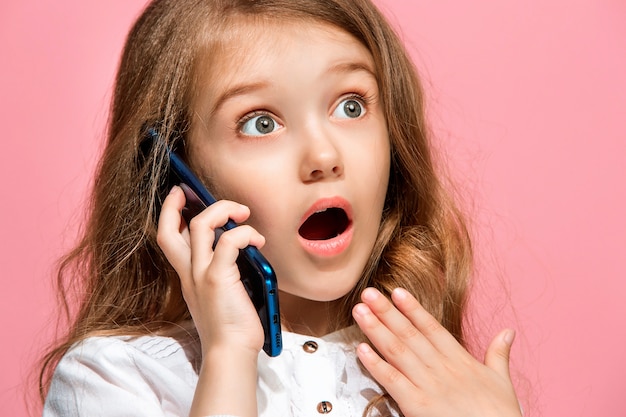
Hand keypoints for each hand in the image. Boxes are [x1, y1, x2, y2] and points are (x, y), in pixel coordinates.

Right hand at [157, 185, 264, 355]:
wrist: (231, 352)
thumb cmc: (232, 326)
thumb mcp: (220, 293)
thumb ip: (223, 269)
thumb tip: (241, 245)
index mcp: (188, 277)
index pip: (167, 240)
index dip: (169, 215)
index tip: (178, 198)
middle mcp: (189, 274)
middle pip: (170, 230)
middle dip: (175, 204)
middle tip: (189, 189)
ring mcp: (201, 275)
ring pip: (200, 226)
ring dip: (222, 210)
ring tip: (242, 212)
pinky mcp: (218, 278)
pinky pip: (228, 242)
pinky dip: (244, 233)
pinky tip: (258, 240)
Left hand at [352, 287, 521, 416]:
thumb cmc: (500, 415)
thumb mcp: (502, 380)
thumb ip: (499, 354)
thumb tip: (507, 331)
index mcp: (459, 360)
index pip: (431, 328)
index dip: (413, 308)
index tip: (397, 291)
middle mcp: (441, 367)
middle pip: (409, 333)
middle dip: (387, 312)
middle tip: (368, 293)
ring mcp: (428, 385)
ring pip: (397, 351)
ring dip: (376, 330)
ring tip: (360, 312)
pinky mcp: (417, 405)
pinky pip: (392, 381)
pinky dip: (375, 364)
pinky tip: (361, 350)